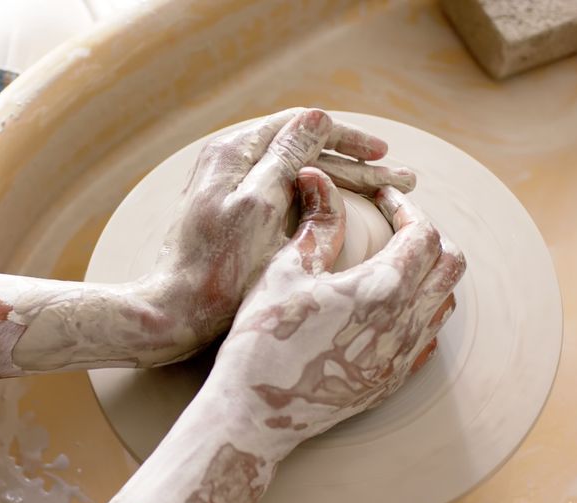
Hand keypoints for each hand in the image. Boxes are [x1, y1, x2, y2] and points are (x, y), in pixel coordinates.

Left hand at [141, 108, 415, 356]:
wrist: (173, 310)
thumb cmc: (215, 268)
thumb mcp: (258, 208)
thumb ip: (286, 158)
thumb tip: (317, 117)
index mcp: (235, 152)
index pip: (303, 126)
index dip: (348, 139)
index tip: (384, 157)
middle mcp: (230, 160)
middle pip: (305, 148)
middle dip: (356, 162)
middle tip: (403, 177)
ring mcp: (231, 187)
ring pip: (300, 171)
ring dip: (344, 179)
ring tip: (387, 189)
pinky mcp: (233, 213)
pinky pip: (287, 192)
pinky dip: (320, 196)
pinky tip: (345, 208)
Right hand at [206, 167, 464, 448]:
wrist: (255, 414)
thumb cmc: (262, 338)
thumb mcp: (286, 270)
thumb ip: (316, 222)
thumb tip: (317, 176)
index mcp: (382, 287)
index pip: (422, 232)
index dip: (404, 207)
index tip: (380, 199)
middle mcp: (405, 323)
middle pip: (449, 264)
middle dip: (428, 235)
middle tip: (394, 224)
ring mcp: (403, 357)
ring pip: (445, 301)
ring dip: (430, 273)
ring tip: (394, 261)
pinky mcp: (393, 381)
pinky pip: (429, 337)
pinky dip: (422, 310)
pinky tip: (390, 305)